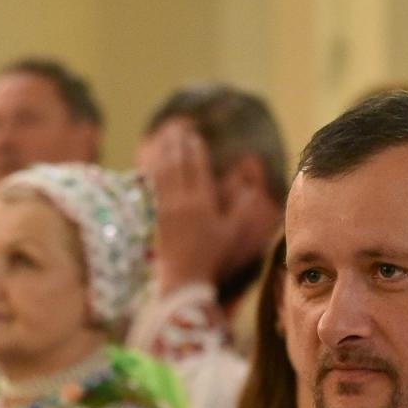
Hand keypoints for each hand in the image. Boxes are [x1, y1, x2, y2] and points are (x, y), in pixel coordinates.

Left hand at [140, 119, 230, 294]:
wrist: (183, 278)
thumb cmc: (211, 257)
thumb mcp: (231, 233)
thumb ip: (242, 209)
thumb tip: (252, 189)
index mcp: (202, 202)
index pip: (197, 168)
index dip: (195, 150)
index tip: (194, 136)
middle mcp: (182, 201)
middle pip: (178, 164)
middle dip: (178, 145)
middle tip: (179, 129)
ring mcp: (166, 208)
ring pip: (163, 173)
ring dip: (164, 153)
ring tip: (166, 138)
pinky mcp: (156, 216)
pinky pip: (154, 187)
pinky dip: (154, 171)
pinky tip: (154, 163)